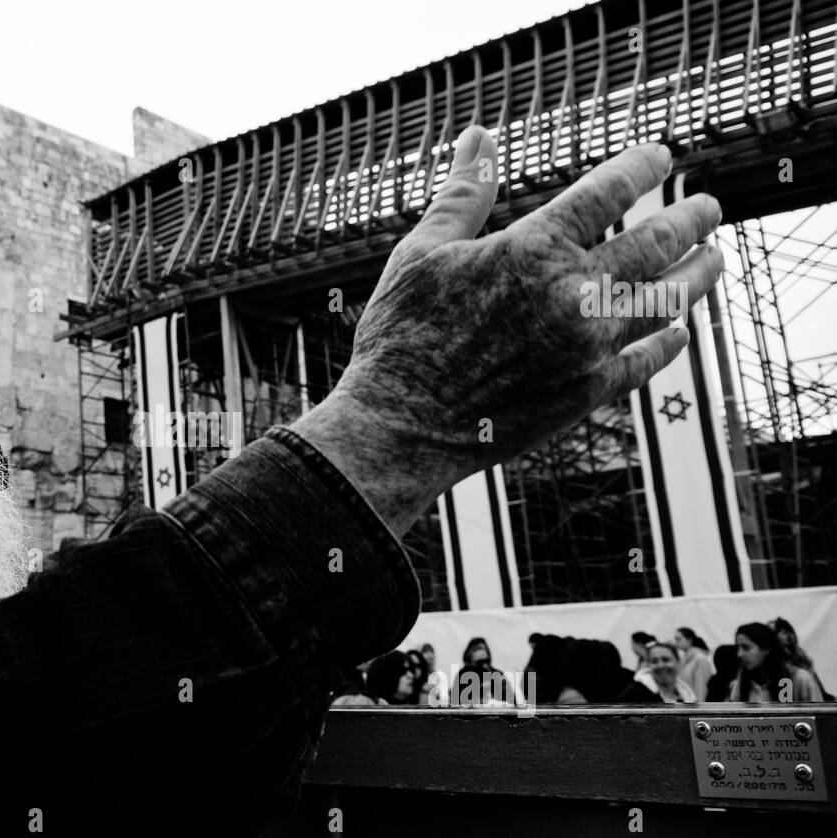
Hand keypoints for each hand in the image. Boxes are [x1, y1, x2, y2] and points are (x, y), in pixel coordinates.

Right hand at [292, 126, 723, 536]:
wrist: (401, 426)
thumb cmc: (400, 334)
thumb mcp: (421, 253)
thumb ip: (462, 194)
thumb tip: (479, 136)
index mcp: (533, 247)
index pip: (609, 189)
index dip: (642, 166)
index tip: (660, 156)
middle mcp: (574, 292)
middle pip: (657, 241)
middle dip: (692, 218)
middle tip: (710, 207)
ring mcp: (588, 345)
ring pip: (668, 299)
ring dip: (697, 274)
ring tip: (713, 259)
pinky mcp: (589, 391)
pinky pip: (646, 359)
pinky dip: (669, 340)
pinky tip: (679, 330)